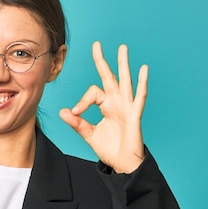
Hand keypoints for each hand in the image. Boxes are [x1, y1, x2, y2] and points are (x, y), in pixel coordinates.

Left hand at [59, 42, 147, 172]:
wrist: (122, 163)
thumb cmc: (109, 148)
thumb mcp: (89, 134)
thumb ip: (77, 123)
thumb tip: (64, 111)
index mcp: (106, 105)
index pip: (92, 93)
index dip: (82, 101)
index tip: (75, 113)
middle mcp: (116, 102)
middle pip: (108, 77)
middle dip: (102, 61)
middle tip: (96, 44)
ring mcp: (127, 107)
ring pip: (124, 81)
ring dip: (123, 64)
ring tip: (122, 48)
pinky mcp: (135, 115)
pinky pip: (139, 97)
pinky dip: (142, 83)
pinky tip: (143, 69)